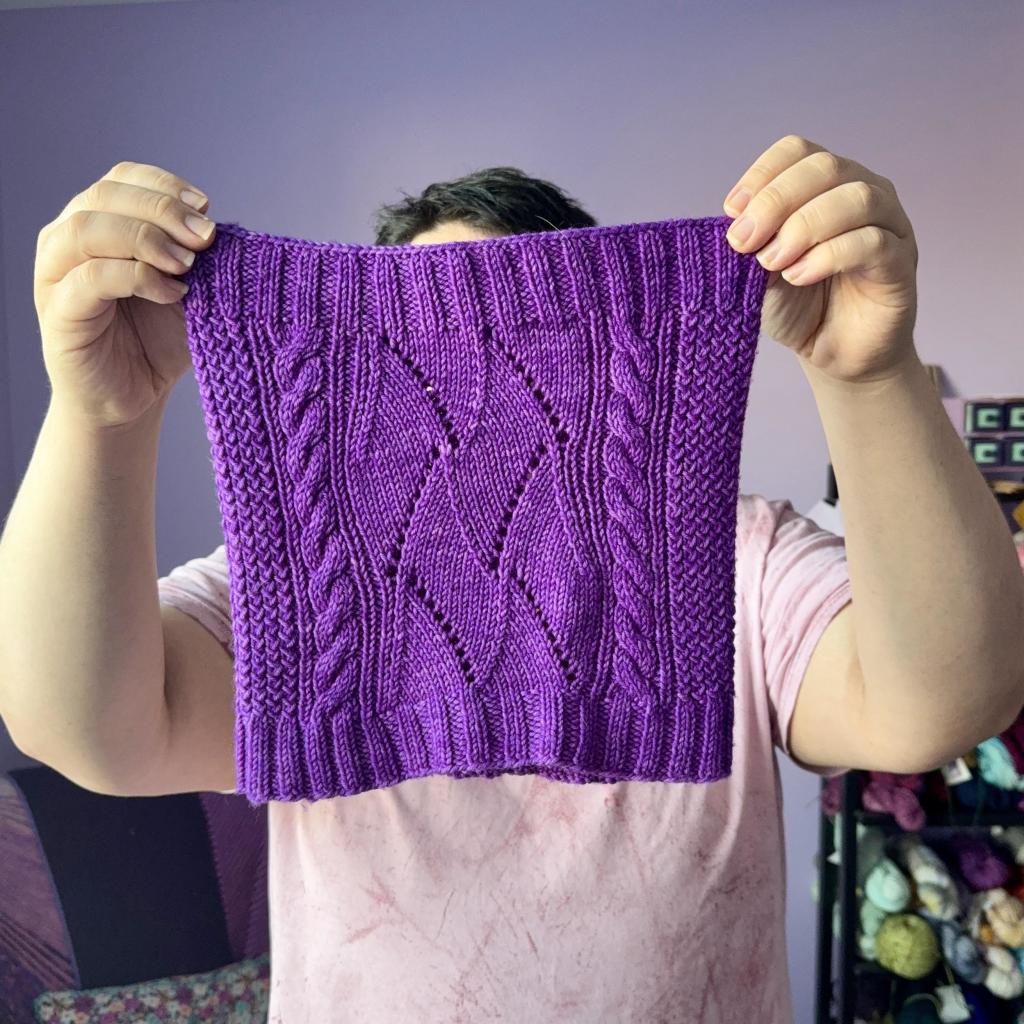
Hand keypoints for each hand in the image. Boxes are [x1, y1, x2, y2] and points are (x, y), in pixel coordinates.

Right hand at [33, 160, 216, 429]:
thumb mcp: (187, 289)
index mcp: (99, 222)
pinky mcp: (60, 311)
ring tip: (188, 266)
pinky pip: (91, 278)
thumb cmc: (158, 340)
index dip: (165, 186)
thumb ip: (194, 256)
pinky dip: (137, 277)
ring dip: (146, 239)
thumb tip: (215, 228)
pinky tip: (173, 293)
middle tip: (205, 238)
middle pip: (105, 196)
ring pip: (89, 229)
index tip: (207, 208)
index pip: (123, 178)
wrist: (134, 396)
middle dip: (163, 210)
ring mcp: (56, 274)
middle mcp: (68, 240)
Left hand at [722, 134, 918, 383]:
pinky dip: (828, 255)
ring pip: (857, 198)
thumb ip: (753, 245)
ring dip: (804, 226)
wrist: (833, 354)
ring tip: (772, 262)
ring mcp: (888, 224)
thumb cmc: (798, 306)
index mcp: (823, 186)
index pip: (798, 151)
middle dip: (776, 201)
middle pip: (825, 167)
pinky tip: (798, 276)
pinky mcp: (901, 262)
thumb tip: (739, 224)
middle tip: (745, 242)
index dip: (763, 174)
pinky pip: (873, 242)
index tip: (731, 211)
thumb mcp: (758, 274)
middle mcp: (861, 193)